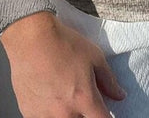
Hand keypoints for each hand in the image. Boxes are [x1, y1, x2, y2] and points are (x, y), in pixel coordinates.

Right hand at [0, 10, 125, 117]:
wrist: (30, 38)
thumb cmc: (62, 43)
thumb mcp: (94, 56)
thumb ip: (108, 80)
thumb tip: (119, 95)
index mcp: (84, 99)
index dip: (106, 116)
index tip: (103, 110)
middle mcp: (65, 113)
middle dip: (85, 113)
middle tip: (81, 96)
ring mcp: (45, 115)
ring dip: (67, 114)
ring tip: (64, 95)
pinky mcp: (29, 113)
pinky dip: (50, 112)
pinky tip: (49, 97)